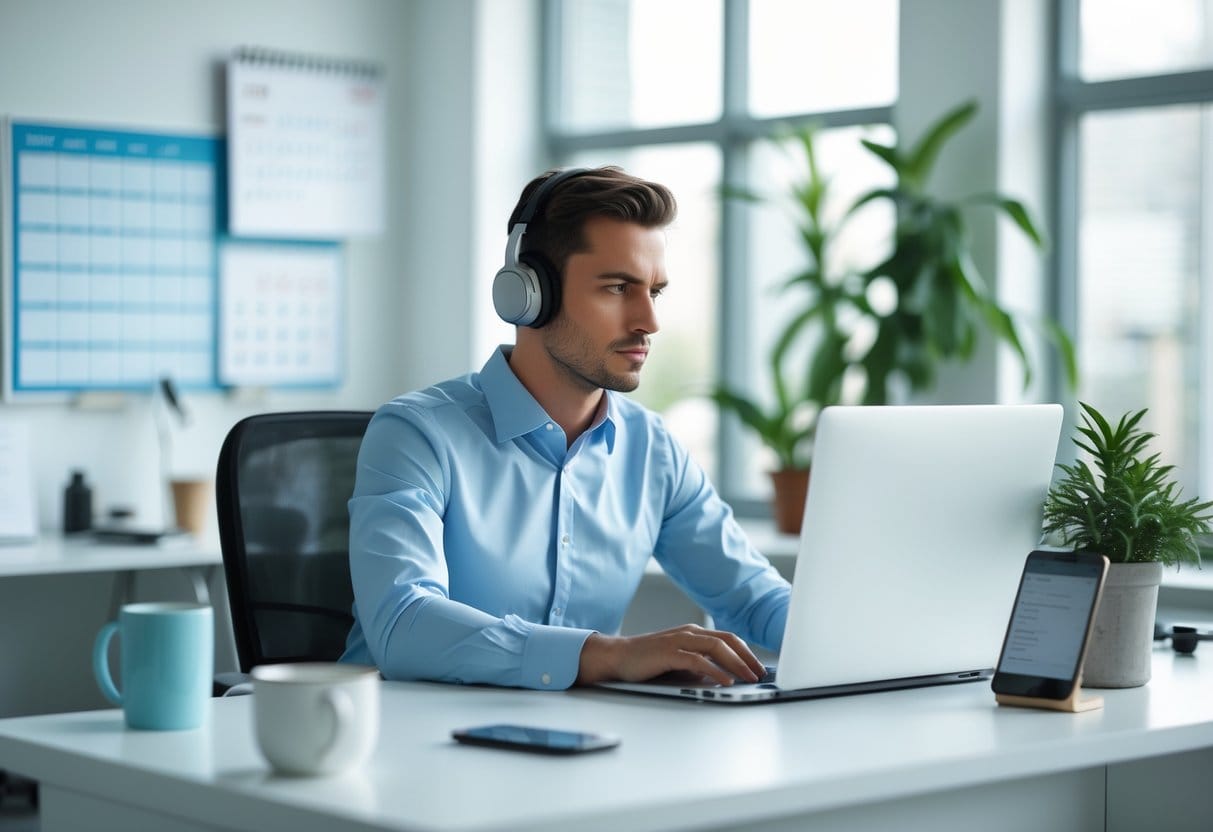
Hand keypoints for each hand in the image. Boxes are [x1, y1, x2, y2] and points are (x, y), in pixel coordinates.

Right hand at [575, 624, 764, 686]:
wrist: (618, 657)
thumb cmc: (648, 662)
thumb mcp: (680, 663)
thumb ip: (700, 667)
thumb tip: (725, 678)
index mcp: (694, 633)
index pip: (728, 639)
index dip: (747, 652)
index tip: (759, 667)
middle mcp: (690, 632)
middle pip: (727, 641)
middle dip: (747, 658)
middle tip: (761, 674)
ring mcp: (679, 640)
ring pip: (717, 647)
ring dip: (737, 664)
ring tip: (749, 678)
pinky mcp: (669, 652)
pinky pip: (699, 660)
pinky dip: (715, 671)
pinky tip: (725, 681)